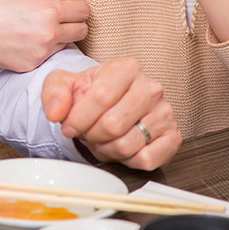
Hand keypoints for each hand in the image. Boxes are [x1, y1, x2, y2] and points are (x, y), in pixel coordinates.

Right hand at [0, 0, 89, 72]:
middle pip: (82, 31)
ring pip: (66, 45)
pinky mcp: (30, 66)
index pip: (84, 11)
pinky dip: (42, 50)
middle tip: (58, 19)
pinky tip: (25, 42)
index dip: (77, 7)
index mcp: (48, 10)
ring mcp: (40, 53)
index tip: (68, 6)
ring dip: (60, 38)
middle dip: (74, 23)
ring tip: (37, 30)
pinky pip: (48, 57)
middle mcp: (48, 33)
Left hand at [42, 58, 180, 169]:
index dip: (79, 118)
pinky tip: (120, 148)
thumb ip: (55, 94)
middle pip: (114, 124)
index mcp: (126, 68)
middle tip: (86, 134)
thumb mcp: (63, 85)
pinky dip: (127, 161)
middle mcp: (150, 88)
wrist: (108, 106)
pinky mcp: (173, 136)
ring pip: (128, 144)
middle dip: (92, 136)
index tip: (69, 127)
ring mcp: (165, 112)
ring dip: (106, 149)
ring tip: (101, 140)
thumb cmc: (88, 94)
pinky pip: (147, 159)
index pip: (102, 97)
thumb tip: (56, 113)